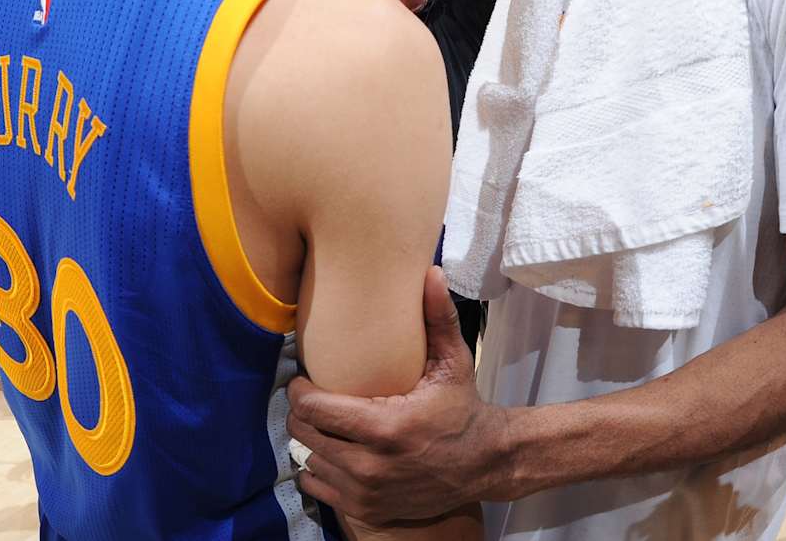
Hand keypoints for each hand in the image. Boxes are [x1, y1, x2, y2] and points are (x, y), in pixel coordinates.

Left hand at [288, 268, 511, 523]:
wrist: (485, 464)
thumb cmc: (462, 408)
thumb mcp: (454, 362)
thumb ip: (439, 317)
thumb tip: (431, 273)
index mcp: (385, 426)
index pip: (315, 408)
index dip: (300, 390)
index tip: (303, 378)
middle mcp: (370, 465)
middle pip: (306, 433)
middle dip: (302, 412)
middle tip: (310, 395)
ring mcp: (367, 493)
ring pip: (310, 460)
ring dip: (311, 440)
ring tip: (323, 421)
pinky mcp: (366, 512)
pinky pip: (319, 488)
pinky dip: (319, 469)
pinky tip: (332, 450)